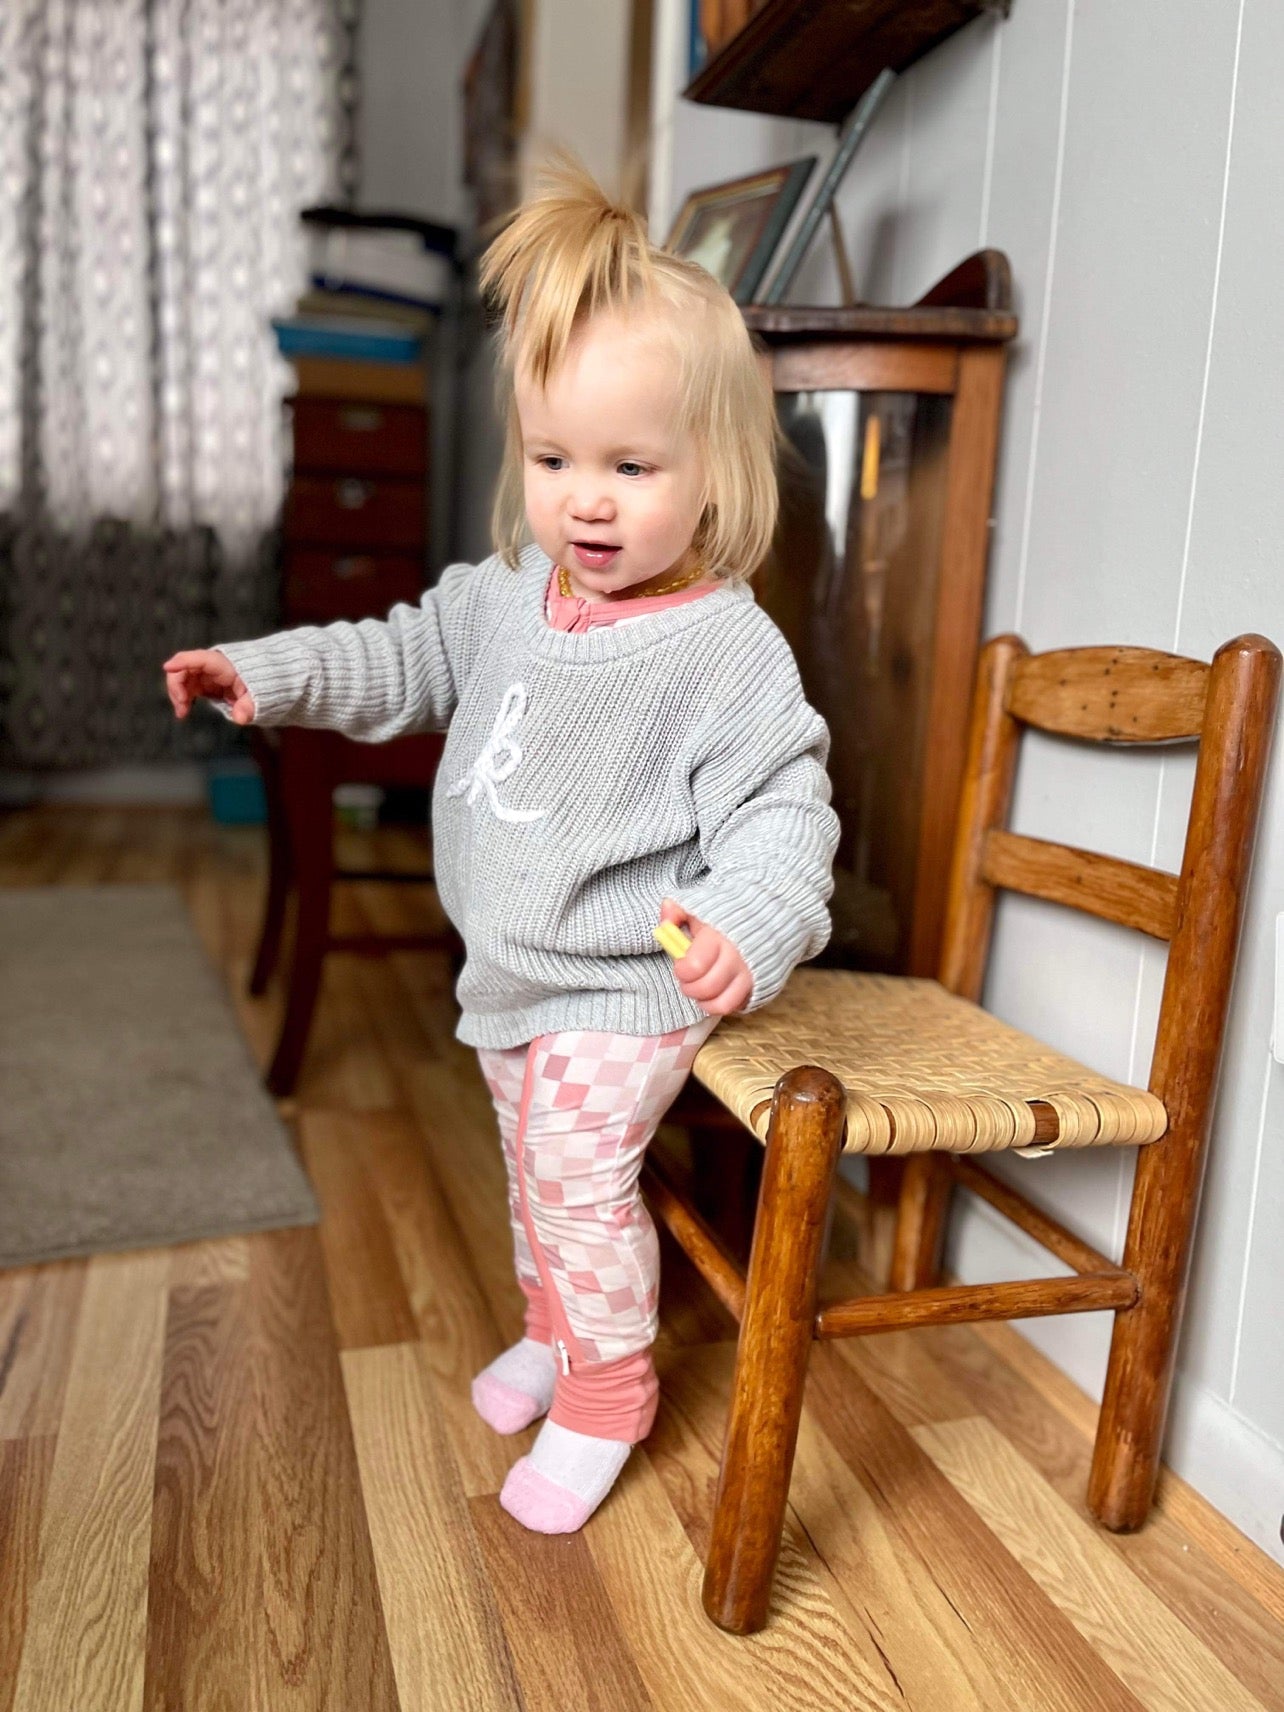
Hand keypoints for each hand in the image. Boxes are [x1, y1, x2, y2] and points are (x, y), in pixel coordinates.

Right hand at [163, 649, 254, 724]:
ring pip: (181, 679)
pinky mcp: (204, 684)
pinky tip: (184, 710)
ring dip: (178, 695)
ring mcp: (205, 674)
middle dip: (177, 687)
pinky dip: (183, 698)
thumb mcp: (259, 694)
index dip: (181, 661)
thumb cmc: (260, 684)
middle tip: (182, 708)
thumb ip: (249, 706)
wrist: (264, 682)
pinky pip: (187, 688)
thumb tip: (240, 718)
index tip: (167, 668)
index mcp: (222, 664)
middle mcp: (209, 666)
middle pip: (184, 669)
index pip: (198, 658)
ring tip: (182, 713)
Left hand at [658, 899, 752, 1016]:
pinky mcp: (759, 985)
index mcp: (718, 937)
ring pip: (722, 1004)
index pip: (694, 966)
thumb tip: (665, 924)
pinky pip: (737, 1006)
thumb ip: (676, 912)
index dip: (682, 970)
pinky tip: (717, 992)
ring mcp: (750, 974)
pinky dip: (722, 1004)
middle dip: (690, 987)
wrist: (766, 916)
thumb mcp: (698, 906)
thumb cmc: (725, 915)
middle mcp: (736, 958)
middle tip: (689, 979)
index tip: (682, 964)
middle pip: (706, 988)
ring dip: (705, 1000)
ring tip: (701, 987)